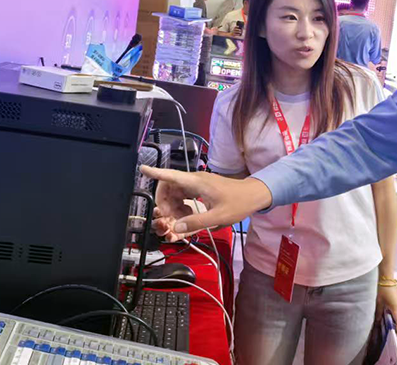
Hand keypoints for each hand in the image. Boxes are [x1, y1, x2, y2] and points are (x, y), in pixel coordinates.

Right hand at [140, 166, 272, 235]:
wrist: (254, 195)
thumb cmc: (239, 203)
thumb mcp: (218, 217)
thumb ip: (196, 222)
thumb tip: (176, 227)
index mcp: (197, 183)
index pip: (171, 175)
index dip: (155, 172)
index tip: (142, 168)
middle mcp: (194, 180)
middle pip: (168, 187)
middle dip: (163, 203)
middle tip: (167, 219)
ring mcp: (197, 183)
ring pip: (175, 193)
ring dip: (172, 207)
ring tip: (181, 221)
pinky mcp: (200, 188)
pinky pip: (183, 195)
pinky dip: (181, 206)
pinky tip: (188, 216)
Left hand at [376, 283, 396, 331]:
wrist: (387, 279)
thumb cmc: (383, 290)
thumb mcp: (379, 303)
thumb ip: (378, 313)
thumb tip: (377, 322)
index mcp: (396, 308)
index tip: (394, 335)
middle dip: (394, 324)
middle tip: (387, 328)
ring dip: (393, 317)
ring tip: (386, 320)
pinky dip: (394, 312)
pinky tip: (387, 311)